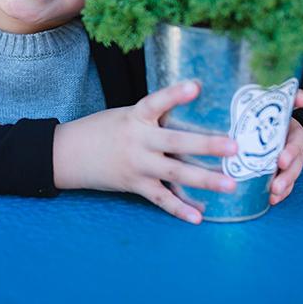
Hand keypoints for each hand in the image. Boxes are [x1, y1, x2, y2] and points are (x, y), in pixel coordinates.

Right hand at [53, 80, 238, 224]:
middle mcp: (137, 141)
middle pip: (175, 142)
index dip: (175, 94)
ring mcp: (136, 165)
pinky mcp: (134, 185)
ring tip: (230, 184)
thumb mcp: (125, 116)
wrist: (68, 154)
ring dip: (204, 180)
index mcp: (135, 117)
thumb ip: (154, 118)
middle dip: (206, 145)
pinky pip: (160, 199)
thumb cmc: (102, 130)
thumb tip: (191, 115)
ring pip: (174, 173)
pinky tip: (198, 217)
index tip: (196, 86)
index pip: (156, 102)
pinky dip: (179, 209)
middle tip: (234, 147)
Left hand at [269, 89, 302, 205]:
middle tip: (276, 185)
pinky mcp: (281, 170)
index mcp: (293, 130)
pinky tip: (271, 201)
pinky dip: (281, 193)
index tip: (280, 161)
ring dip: (285, 186)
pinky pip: (285, 184)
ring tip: (274, 195)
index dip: (291, 151)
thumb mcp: (277, 102)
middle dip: (288, 174)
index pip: (297, 140)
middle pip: (296, 162)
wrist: (268, 118)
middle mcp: (293, 146)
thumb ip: (290, 97)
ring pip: (292, 175)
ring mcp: (288, 159)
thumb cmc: (271, 111)